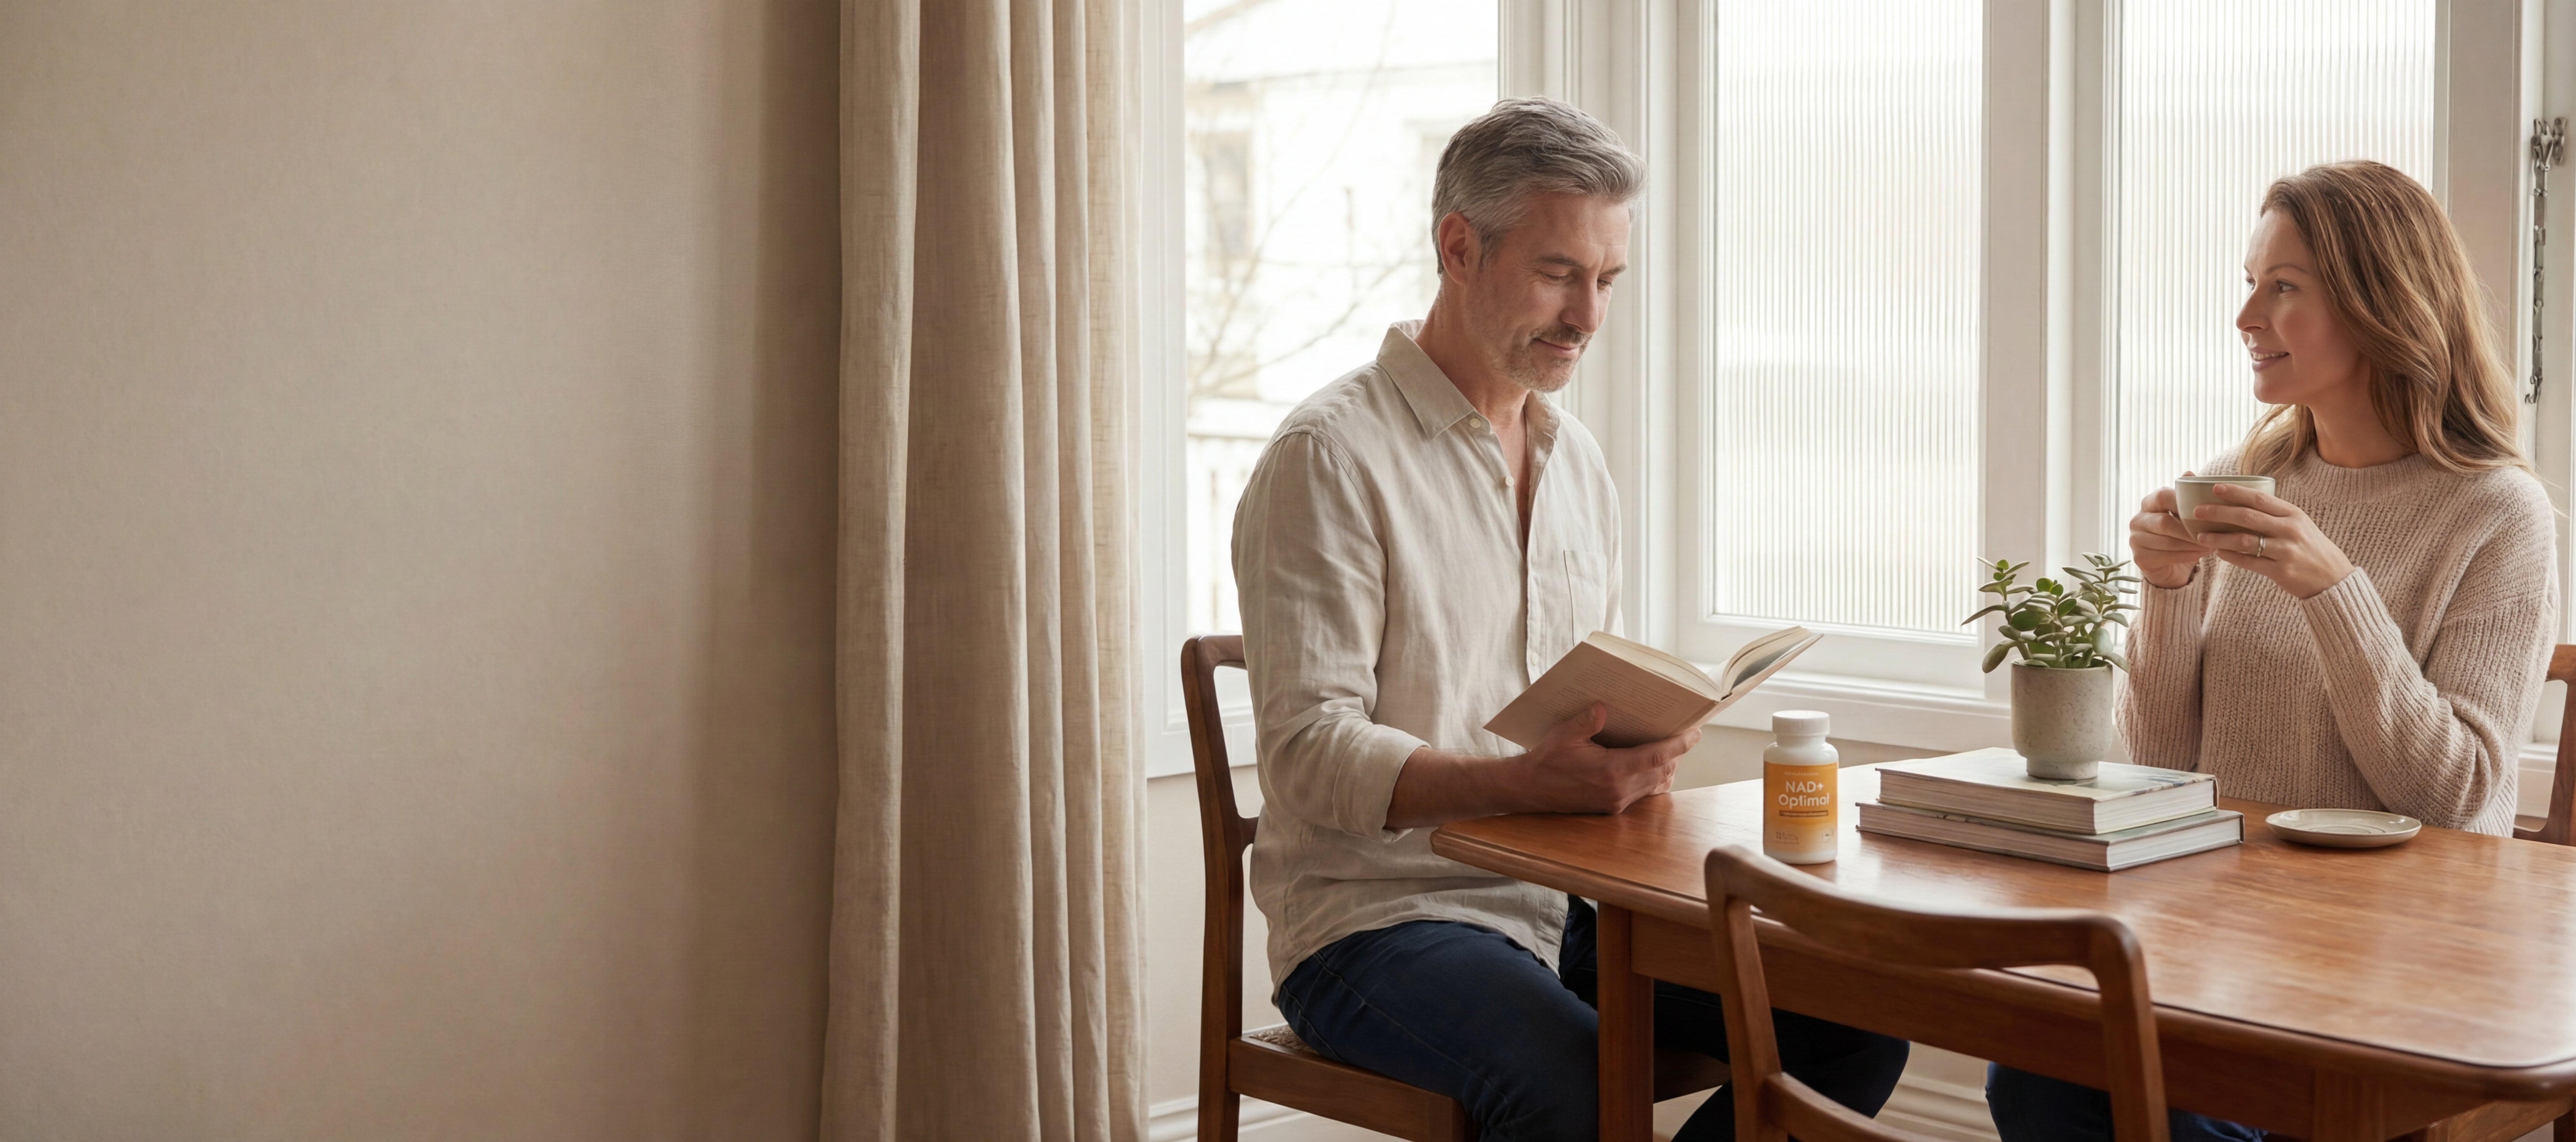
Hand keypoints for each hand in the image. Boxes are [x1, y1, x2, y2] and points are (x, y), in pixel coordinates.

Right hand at [1517, 702, 1698, 814]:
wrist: (1529, 790)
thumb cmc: (1546, 760)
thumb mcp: (1563, 735)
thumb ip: (1586, 721)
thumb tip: (1604, 708)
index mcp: (1610, 771)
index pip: (1657, 757)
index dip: (1680, 745)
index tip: (1695, 733)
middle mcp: (1619, 790)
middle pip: (1662, 771)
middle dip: (1676, 753)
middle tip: (1685, 733)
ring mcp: (1617, 801)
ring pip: (1656, 784)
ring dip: (1667, 767)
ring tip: (1671, 748)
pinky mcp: (1613, 807)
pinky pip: (1645, 793)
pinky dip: (1655, 779)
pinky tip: (1654, 766)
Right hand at [2128, 475, 2213, 588]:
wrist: (2170, 565)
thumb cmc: (2180, 534)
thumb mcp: (2184, 514)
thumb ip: (2187, 496)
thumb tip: (2189, 473)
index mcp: (2148, 503)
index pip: (2163, 496)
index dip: (2183, 503)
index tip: (2205, 511)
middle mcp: (2138, 520)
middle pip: (2164, 522)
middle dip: (2190, 530)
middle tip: (2211, 533)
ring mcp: (2135, 539)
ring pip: (2167, 541)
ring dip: (2191, 544)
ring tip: (2210, 544)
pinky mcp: (2139, 557)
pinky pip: (2165, 556)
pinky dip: (2186, 556)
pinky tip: (2200, 554)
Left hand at [2190, 480, 2354, 598]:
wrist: (2333, 579)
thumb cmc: (2310, 547)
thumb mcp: (2299, 524)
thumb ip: (2275, 514)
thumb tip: (2241, 501)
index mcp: (2293, 514)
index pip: (2260, 498)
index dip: (2236, 492)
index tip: (2214, 487)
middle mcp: (2290, 530)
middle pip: (2248, 517)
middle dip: (2219, 512)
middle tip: (2197, 511)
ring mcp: (2285, 551)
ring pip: (2244, 541)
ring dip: (2219, 537)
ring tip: (2200, 535)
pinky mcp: (2280, 571)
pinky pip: (2248, 562)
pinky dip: (2231, 556)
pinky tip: (2218, 552)